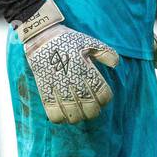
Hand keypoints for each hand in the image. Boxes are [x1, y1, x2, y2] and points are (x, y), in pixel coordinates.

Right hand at [16, 0, 119, 123]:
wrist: (41, 37)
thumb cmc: (68, 42)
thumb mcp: (89, 42)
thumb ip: (106, 53)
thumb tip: (115, 64)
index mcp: (85, 68)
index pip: (102, 92)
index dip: (105, 99)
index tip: (103, 98)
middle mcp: (73, 78)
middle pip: (89, 105)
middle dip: (93, 111)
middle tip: (93, 110)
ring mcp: (57, 85)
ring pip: (72, 111)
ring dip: (78, 116)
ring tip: (79, 114)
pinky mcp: (44, 89)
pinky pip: (51, 111)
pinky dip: (59, 118)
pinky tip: (64, 115)